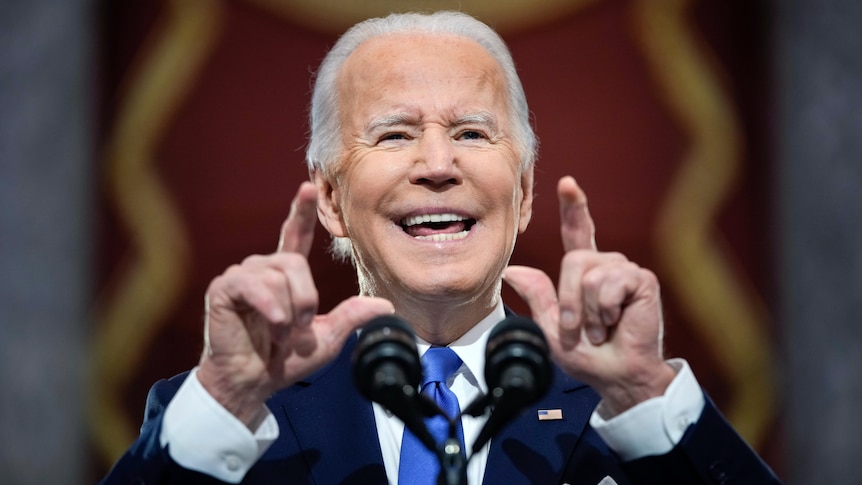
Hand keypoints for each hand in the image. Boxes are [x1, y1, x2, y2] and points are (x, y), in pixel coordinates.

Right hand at [197, 182, 393, 427]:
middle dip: (305, 300)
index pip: (294, 236)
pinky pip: (254, 284)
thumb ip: (352, 317)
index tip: (307, 189)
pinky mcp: (224, 288)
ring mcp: (242, 277)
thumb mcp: (327, 339)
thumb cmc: (284, 361)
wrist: (252, 383)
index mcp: (285, 276)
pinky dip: (270, 307)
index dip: (300, 212)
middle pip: (294, 262)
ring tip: (279, 334)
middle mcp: (263, 269)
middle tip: (297, 331)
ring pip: (278, 273)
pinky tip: (273, 325)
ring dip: (288, 311)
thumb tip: (385, 305)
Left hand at [504, 176, 674, 415]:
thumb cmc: (588, 355)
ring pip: (588, 274)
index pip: (578, 233)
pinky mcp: (641, 280)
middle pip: (573, 260)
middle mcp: (606, 266)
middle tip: (579, 329)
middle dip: (568, 301)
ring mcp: (625, 270)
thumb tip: (513, 270)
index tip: (567, 183)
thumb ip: (538, 296)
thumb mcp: (551, 327)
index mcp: (585, 273)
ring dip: (587, 311)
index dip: (574, 208)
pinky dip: (604, 309)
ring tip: (600, 327)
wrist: (617, 375)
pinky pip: (608, 283)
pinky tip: (615, 321)